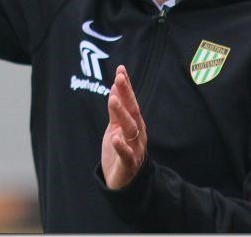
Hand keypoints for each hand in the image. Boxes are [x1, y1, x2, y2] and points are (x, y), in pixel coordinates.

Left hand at [101, 64, 146, 188]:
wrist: (124, 181)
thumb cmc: (120, 150)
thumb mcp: (115, 126)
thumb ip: (116, 109)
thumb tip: (115, 85)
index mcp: (135, 123)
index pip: (131, 101)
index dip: (126, 86)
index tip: (120, 69)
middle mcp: (138, 133)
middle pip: (133, 111)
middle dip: (126, 95)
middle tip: (119, 79)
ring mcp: (135, 148)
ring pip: (131, 130)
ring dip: (122, 114)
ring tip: (113, 100)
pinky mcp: (129, 164)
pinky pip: (127, 155)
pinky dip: (121, 147)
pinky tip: (115, 139)